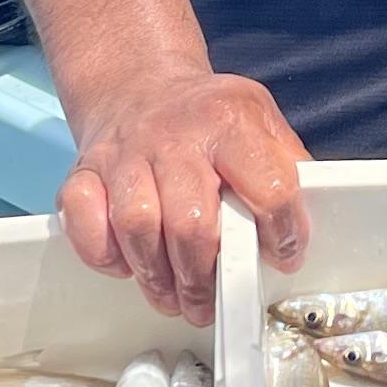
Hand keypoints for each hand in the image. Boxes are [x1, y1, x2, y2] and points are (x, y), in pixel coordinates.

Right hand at [59, 65, 310, 326]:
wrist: (139, 85)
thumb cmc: (209, 119)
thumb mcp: (261, 123)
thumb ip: (287, 169)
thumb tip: (302, 231)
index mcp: (230, 121)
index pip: (268, 189)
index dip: (281, 236)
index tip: (281, 258)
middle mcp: (174, 135)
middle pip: (192, 222)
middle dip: (203, 278)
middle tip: (211, 302)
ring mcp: (124, 153)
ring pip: (137, 226)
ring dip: (157, 276)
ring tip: (174, 297)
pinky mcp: (84, 171)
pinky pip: (84, 221)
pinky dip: (103, 254)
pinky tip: (127, 263)